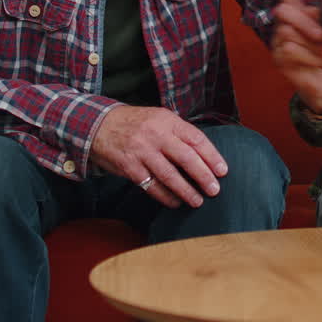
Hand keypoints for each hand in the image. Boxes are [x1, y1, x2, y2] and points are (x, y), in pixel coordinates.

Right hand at [91, 106, 228, 207]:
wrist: (98, 125)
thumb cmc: (137, 124)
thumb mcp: (159, 119)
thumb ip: (179, 134)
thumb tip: (205, 156)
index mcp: (167, 120)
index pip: (196, 139)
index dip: (212, 156)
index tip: (223, 171)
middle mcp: (156, 135)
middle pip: (186, 158)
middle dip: (203, 176)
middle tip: (215, 190)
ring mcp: (141, 151)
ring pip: (169, 175)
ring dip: (186, 191)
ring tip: (198, 201)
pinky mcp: (129, 167)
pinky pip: (151, 185)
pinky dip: (165, 196)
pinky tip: (175, 202)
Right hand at [263, 0, 321, 113]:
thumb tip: (311, 14)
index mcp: (299, 14)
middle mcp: (285, 26)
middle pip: (284, 11)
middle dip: (305, 23)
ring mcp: (279, 43)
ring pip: (287, 33)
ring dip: (309, 45)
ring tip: (320, 55)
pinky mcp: (279, 60)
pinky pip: (289, 50)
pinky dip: (307, 58)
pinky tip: (314, 65)